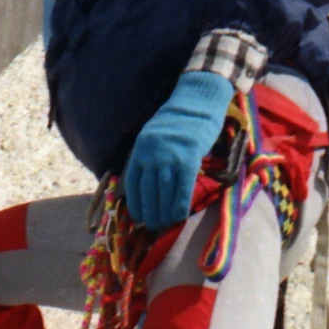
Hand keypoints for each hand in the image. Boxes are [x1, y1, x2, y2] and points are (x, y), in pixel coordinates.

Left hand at [123, 71, 233, 230]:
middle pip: (148, 191)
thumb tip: (144, 186)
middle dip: (150, 212)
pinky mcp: (188, 159)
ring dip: (163, 212)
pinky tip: (180, 215)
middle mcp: (151, 154)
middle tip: (153, 226)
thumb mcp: (152, 137)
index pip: (132, 183)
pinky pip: (182, 187)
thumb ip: (147, 157)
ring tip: (164, 224)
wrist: (196, 103)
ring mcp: (170, 156)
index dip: (135, 203)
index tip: (138, 217)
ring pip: (164, 192)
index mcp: (140, 149)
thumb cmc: (176, 122)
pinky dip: (180, 204)